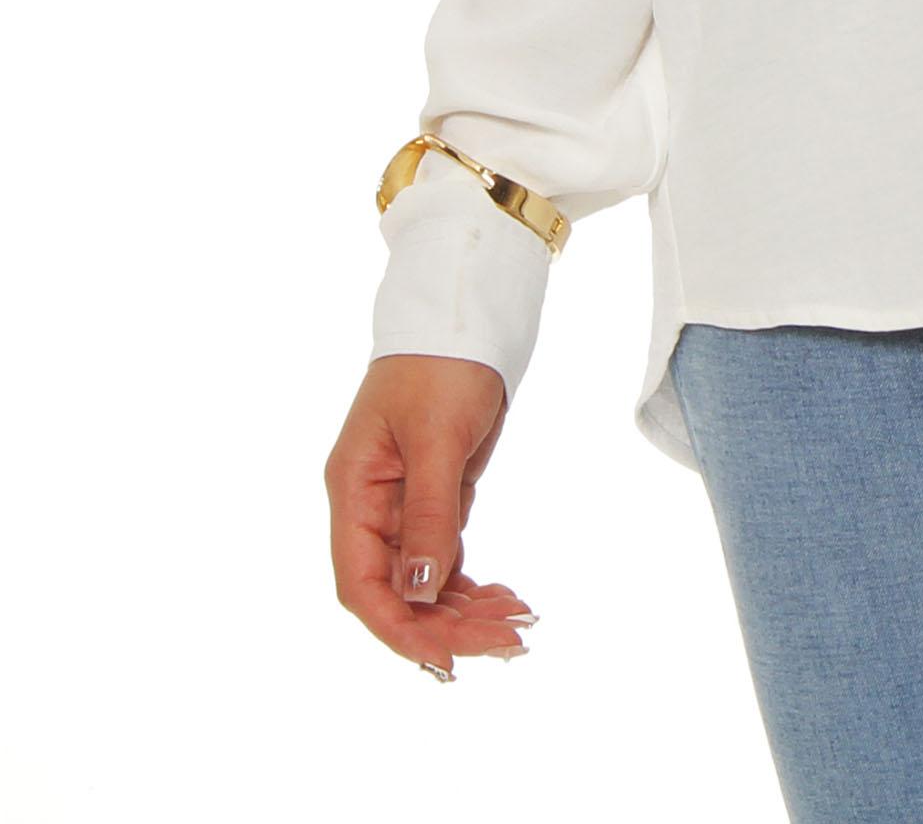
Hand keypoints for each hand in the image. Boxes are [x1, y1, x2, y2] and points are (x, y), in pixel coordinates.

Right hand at [325, 355, 535, 677]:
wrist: (467, 316)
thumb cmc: (441, 363)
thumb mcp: (437, 437)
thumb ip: (428, 513)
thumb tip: (418, 592)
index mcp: (353, 491)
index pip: (361, 582)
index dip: (397, 627)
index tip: (444, 658)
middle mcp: (371, 506)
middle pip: (397, 590)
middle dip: (446, 624)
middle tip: (507, 641)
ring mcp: (403, 504)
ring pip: (425, 580)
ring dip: (466, 609)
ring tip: (518, 628)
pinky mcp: (435, 497)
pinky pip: (446, 557)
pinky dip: (472, 583)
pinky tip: (505, 600)